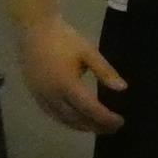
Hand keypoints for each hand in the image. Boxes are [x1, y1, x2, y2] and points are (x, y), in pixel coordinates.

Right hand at [19, 16, 124, 131]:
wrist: (34, 29)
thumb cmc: (64, 38)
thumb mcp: (88, 52)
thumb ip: (105, 71)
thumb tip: (122, 88)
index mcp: (67, 84)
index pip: (90, 109)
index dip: (106, 118)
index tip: (120, 122)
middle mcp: (52, 95)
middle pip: (77, 118)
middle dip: (96, 126)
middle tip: (113, 128)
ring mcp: (41, 96)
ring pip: (63, 119)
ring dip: (81, 126)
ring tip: (98, 128)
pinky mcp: (34, 94)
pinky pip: (52, 114)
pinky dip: (66, 121)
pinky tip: (76, 121)